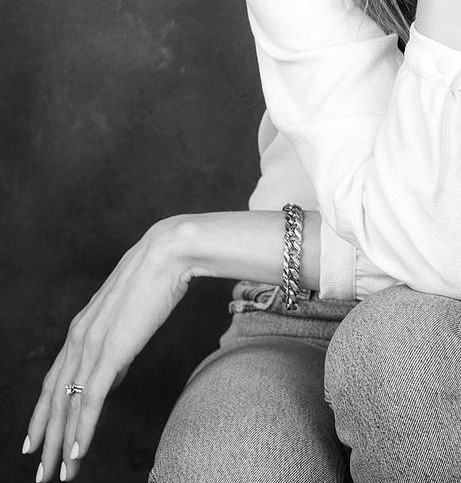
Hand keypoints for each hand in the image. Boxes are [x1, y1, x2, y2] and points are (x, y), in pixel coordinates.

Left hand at [25, 218, 191, 480]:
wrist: (169, 254)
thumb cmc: (157, 277)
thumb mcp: (129, 315)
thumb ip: (116, 345)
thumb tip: (114, 374)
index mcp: (82, 327)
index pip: (55, 379)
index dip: (42, 412)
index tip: (36, 440)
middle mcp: (78, 338)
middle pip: (53, 398)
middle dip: (45, 438)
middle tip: (39, 472)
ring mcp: (92, 345)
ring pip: (68, 405)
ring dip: (60, 443)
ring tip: (58, 475)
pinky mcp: (110, 351)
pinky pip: (91, 400)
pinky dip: (82, 430)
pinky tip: (77, 453)